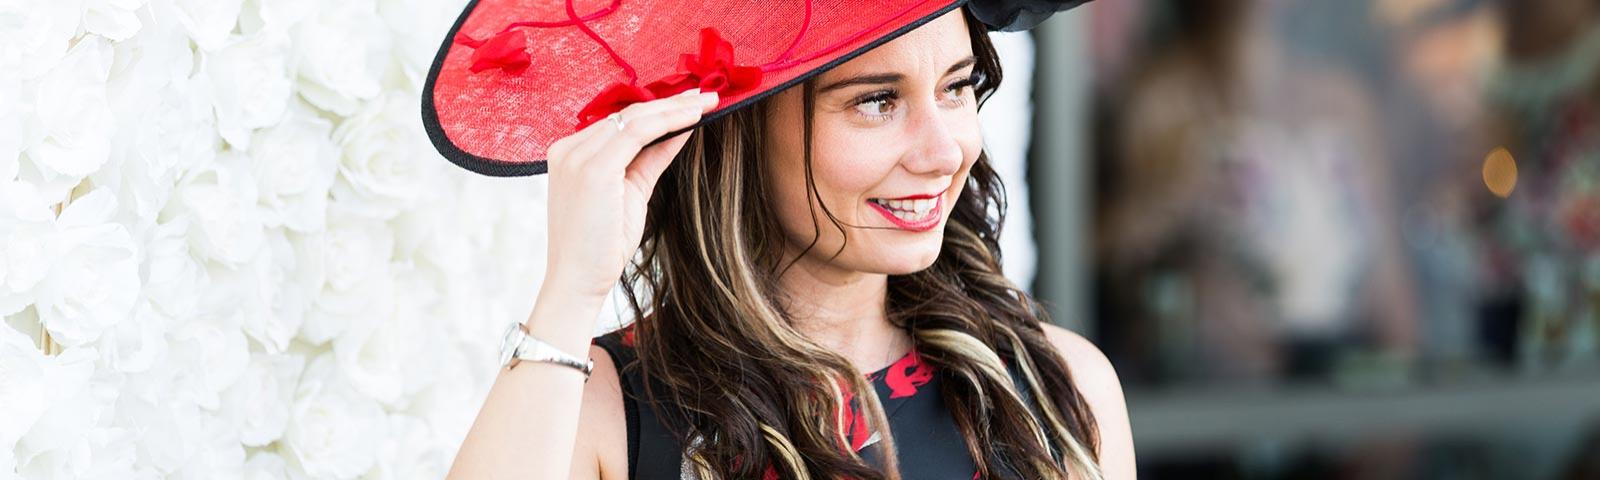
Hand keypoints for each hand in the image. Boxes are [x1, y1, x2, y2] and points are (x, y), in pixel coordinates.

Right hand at [542, 88, 718, 300]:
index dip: (658, 109)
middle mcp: (568, 149)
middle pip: (627, 114)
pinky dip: (668, 122)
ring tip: (708, 102)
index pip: (619, 121)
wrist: (578, 282)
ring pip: (635, 117)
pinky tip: (693, 118)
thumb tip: (678, 132)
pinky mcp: (593, 168)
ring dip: (675, 108)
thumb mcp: (631, 192)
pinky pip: (638, 132)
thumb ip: (650, 159)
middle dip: (671, 103)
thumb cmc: (601, 245)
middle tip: (707, 96)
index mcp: (570, 154)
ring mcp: (576, 156)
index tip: (689, 103)